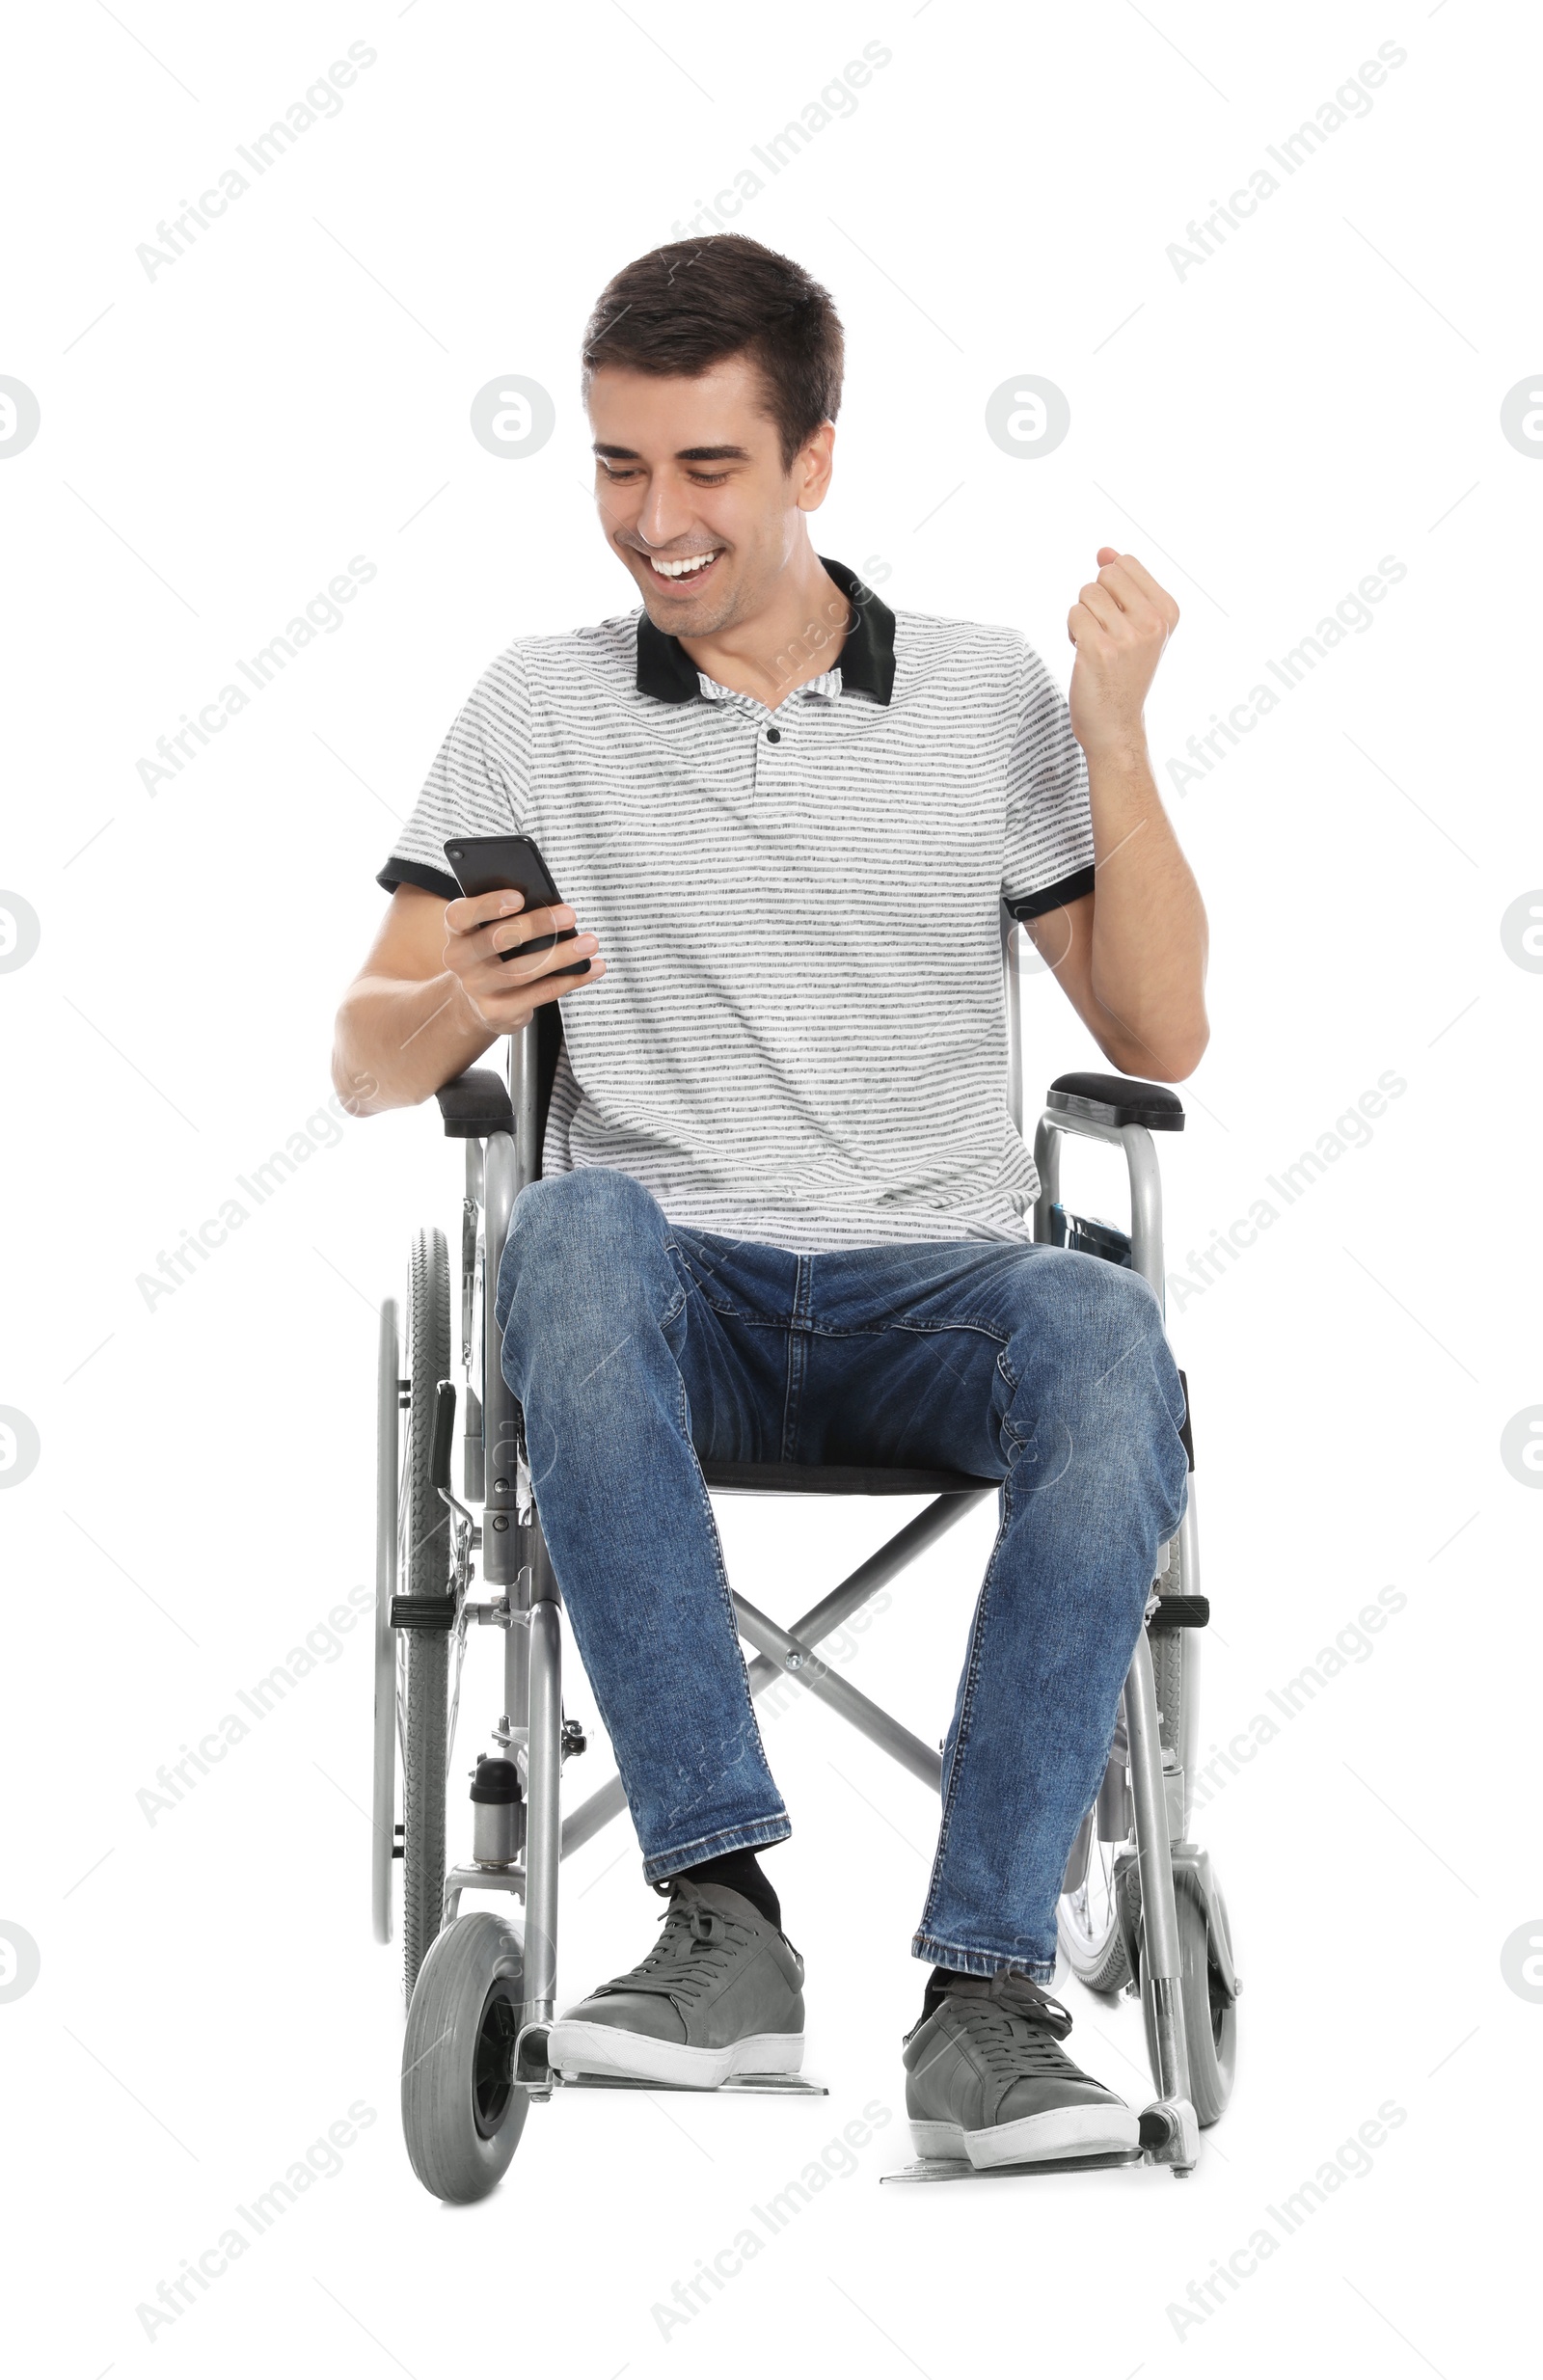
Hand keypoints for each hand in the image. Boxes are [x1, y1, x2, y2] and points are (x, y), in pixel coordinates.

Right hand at [442, 889, 604, 1033]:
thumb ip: (508, 916)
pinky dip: (570, 979)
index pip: (460, 915)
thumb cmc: (492, 954)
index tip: (519, 897)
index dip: (487, 905)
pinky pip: (540, 994)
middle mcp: (460, 961)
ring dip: (562, 955)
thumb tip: (552, 906)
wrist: (477, 1002)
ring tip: (589, 942)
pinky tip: (591, 968)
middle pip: (497, 940)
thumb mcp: (487, 931)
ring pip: (524, 971)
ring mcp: (478, 989)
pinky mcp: (499, 1012)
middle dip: (537, 925)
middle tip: (569, 915)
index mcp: (457, 932)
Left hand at [1066, 548, 1178, 758]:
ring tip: (1095, 644)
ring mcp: (1127, 636)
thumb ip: (1123, 584)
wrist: (1116, 724)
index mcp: (1168, 612)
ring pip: (1086, 594)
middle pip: (1105, 575)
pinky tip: (1084, 654)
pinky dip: (1072, 632)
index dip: (1110, 587)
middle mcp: (1153, 622)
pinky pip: (1073, 615)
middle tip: (1104, 631)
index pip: (1126, 564)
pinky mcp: (1099, 649)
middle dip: (1095, 599)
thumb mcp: (1136, 624)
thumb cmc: (1123, 673)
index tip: (1119, 617)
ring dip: (1082, 617)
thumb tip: (1104, 551)